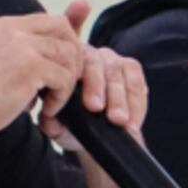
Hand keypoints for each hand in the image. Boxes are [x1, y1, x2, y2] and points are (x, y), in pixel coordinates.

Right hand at [0, 1, 85, 139]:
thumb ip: (5, 57)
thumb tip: (33, 71)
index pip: (40, 21)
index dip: (55, 43)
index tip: (56, 67)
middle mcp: (9, 28)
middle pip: (61, 26)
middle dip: (71, 53)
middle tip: (65, 81)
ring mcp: (21, 45)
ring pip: (68, 53)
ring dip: (66, 80)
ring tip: (51, 102)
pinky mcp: (31, 67)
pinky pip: (64, 77)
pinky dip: (61, 97)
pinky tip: (45, 112)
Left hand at [37, 2, 150, 147]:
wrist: (92, 131)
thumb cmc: (71, 122)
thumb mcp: (59, 126)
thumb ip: (52, 124)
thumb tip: (50, 123)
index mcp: (65, 64)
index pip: (73, 64)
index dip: (87, 85)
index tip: (93, 107)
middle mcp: (87, 56)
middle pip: (95, 65)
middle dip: (103, 90)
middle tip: (106, 113)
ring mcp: (110, 59)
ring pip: (118, 72)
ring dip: (122, 99)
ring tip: (121, 121)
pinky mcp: (130, 67)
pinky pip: (137, 81)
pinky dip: (137, 103)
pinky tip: (133, 122)